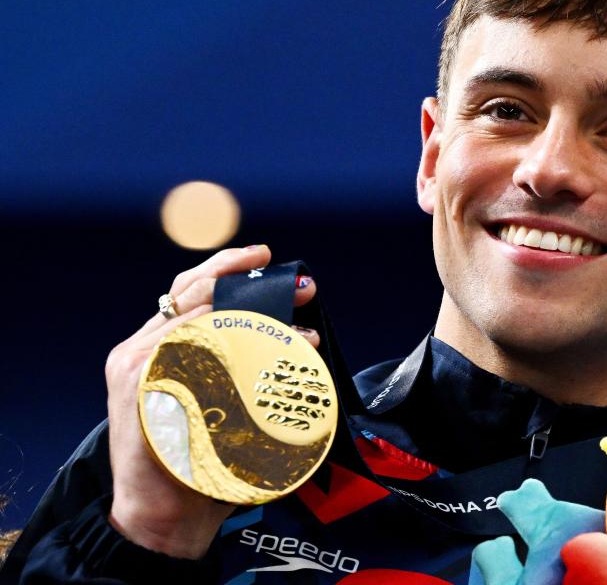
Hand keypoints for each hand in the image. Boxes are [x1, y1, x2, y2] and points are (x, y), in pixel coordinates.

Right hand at [105, 245, 318, 557]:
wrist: (157, 516)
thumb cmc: (190, 458)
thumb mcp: (204, 400)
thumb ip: (223, 365)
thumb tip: (281, 337)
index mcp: (150, 346)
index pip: (188, 290)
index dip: (226, 267)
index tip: (262, 255)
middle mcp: (139, 350)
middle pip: (194, 293)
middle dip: (251, 283)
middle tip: (301, 286)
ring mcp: (138, 368)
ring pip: (203, 323)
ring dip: (262, 325)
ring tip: (304, 335)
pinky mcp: (143, 390)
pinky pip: (198, 357)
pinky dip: (244, 355)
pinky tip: (278, 360)